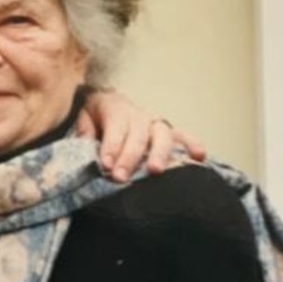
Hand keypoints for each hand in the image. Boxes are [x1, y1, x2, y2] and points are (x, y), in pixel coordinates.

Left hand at [77, 89, 206, 181]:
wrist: (109, 103)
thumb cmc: (95, 116)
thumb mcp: (83, 117)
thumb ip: (84, 129)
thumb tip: (86, 143)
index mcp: (115, 108)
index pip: (115, 127)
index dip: (111, 146)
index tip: (105, 165)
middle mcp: (139, 115)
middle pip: (137, 135)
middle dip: (129, 157)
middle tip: (121, 177)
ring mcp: (155, 123)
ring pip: (162, 135)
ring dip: (160, 154)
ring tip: (156, 171)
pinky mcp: (169, 133)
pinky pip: (183, 137)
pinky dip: (192, 145)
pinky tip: (199, 156)